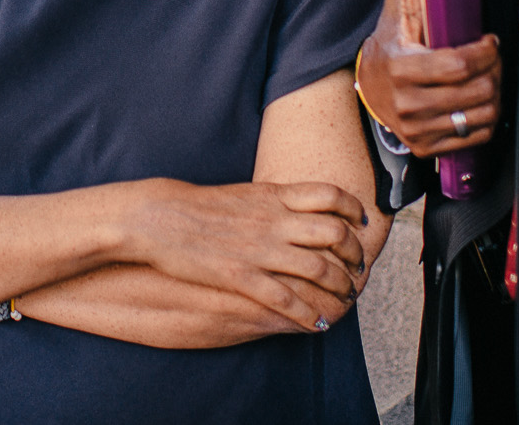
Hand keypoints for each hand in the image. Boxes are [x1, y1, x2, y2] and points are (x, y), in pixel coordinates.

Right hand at [122, 178, 369, 331]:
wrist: (158, 217)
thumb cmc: (199, 206)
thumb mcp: (244, 193)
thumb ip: (275, 200)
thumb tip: (299, 207)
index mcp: (273, 196)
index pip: (329, 195)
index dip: (352, 209)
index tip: (359, 222)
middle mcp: (273, 221)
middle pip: (334, 233)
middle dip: (354, 253)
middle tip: (358, 266)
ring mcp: (259, 249)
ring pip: (318, 269)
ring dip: (339, 288)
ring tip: (344, 298)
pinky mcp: (241, 276)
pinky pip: (286, 299)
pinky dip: (308, 315)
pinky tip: (316, 324)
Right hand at [354, 0, 500, 155]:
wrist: (368, 85)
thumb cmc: (391, 42)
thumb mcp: (398, 6)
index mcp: (399, 67)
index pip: (457, 66)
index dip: (485, 52)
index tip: (490, 40)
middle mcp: (405, 103)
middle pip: (475, 91)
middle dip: (495, 71)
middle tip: (493, 57)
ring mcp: (415, 129)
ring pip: (479, 116)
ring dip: (495, 94)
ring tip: (489, 77)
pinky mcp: (425, 147)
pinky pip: (475, 138)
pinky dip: (487, 119)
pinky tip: (479, 100)